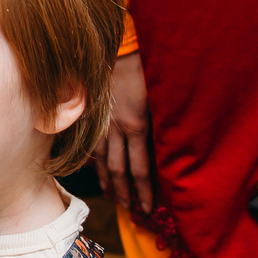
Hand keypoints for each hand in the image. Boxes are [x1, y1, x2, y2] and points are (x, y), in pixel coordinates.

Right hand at [96, 52, 153, 216]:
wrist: (118, 47)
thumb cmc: (144, 68)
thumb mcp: (159, 97)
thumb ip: (159, 124)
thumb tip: (167, 148)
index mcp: (137, 125)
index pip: (140, 169)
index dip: (144, 191)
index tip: (148, 208)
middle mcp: (116, 129)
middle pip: (118, 170)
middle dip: (124, 192)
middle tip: (129, 209)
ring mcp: (100, 122)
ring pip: (101, 160)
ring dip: (107, 180)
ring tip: (112, 196)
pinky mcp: (92, 115)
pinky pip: (90, 143)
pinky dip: (92, 160)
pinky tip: (95, 169)